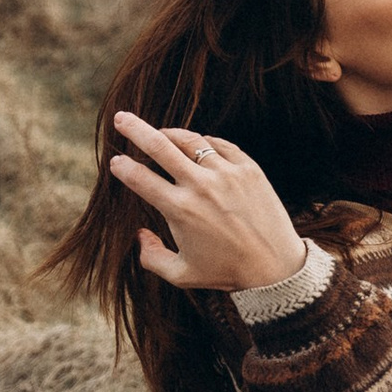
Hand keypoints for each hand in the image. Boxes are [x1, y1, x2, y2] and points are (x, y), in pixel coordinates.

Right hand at [110, 115, 308, 291]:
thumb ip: (152, 257)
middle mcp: (201, 186)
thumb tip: (140, 234)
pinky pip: (219, 145)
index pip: (141, 179)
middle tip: (121, 117)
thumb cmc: (226, 271)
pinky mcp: (249, 168)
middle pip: (160, 146)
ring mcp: (227, 174)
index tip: (115, 162)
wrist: (276, 267)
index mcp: (180, 210)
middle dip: (136, 130)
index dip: (123, 167)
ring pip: (191, 140)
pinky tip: (195, 144)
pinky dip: (203, 142)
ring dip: (170, 132)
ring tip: (160, 132)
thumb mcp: (182, 274)